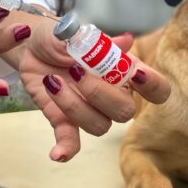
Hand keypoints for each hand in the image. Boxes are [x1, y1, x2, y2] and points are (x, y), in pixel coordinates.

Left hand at [17, 20, 170, 161]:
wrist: (31, 46)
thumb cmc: (61, 37)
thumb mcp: (75, 32)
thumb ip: (97, 41)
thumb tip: (126, 41)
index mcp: (124, 71)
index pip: (156, 88)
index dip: (154, 87)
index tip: (137, 75)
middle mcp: (112, 95)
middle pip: (125, 111)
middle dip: (100, 94)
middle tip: (76, 71)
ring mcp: (90, 110)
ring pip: (99, 126)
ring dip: (74, 106)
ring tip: (53, 81)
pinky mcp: (65, 120)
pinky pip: (72, 141)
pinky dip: (66, 149)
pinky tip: (56, 154)